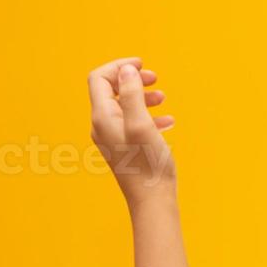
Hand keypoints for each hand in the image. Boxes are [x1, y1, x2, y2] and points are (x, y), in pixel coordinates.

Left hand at [88, 56, 175, 202]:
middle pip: (110, 90)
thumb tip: (126, 70)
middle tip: (155, 79)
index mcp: (102, 117)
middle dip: (132, 80)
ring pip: (124, 107)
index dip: (119, 67)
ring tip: (163, 98)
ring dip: (143, 97)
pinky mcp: (124, 149)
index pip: (99, 78)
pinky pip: (133, 123)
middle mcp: (102, 126)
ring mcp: (112, 139)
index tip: (141, 65)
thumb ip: (131, 94)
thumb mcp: (141, 123)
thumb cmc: (148, 166)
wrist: (152, 202)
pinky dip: (149, 116)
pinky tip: (167, 121)